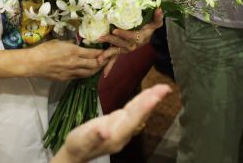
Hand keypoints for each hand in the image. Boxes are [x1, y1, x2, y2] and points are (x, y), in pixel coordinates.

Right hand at [28, 39, 106, 80]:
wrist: (33, 63)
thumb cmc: (44, 49)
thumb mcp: (60, 42)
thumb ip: (71, 44)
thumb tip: (78, 45)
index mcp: (74, 51)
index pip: (93, 53)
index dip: (102, 53)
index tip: (107, 51)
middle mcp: (75, 63)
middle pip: (94, 64)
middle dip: (103, 62)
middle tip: (107, 59)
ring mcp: (71, 72)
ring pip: (89, 73)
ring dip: (96, 70)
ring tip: (100, 66)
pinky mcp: (66, 79)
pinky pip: (80, 77)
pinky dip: (86, 74)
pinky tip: (88, 71)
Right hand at [56, 84, 171, 162]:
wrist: (76, 153)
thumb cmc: (78, 145)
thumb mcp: (83, 140)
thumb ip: (94, 135)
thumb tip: (104, 130)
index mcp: (117, 136)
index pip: (133, 120)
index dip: (144, 108)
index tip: (155, 97)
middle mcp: (124, 132)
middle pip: (140, 115)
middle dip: (152, 101)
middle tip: (165, 88)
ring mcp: (123, 128)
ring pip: (139, 112)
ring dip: (150, 100)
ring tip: (161, 88)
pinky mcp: (119, 122)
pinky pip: (133, 110)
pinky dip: (141, 101)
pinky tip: (147, 95)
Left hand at [96, 9, 163, 75]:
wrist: (150, 37)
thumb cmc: (151, 28)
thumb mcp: (156, 23)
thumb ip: (157, 17)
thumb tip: (159, 9)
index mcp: (139, 38)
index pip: (131, 36)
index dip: (123, 34)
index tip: (115, 30)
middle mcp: (132, 45)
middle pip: (121, 43)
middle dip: (111, 40)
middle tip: (101, 37)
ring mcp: (126, 49)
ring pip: (116, 51)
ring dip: (107, 54)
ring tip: (99, 58)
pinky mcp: (121, 51)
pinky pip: (115, 59)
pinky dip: (110, 66)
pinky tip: (104, 74)